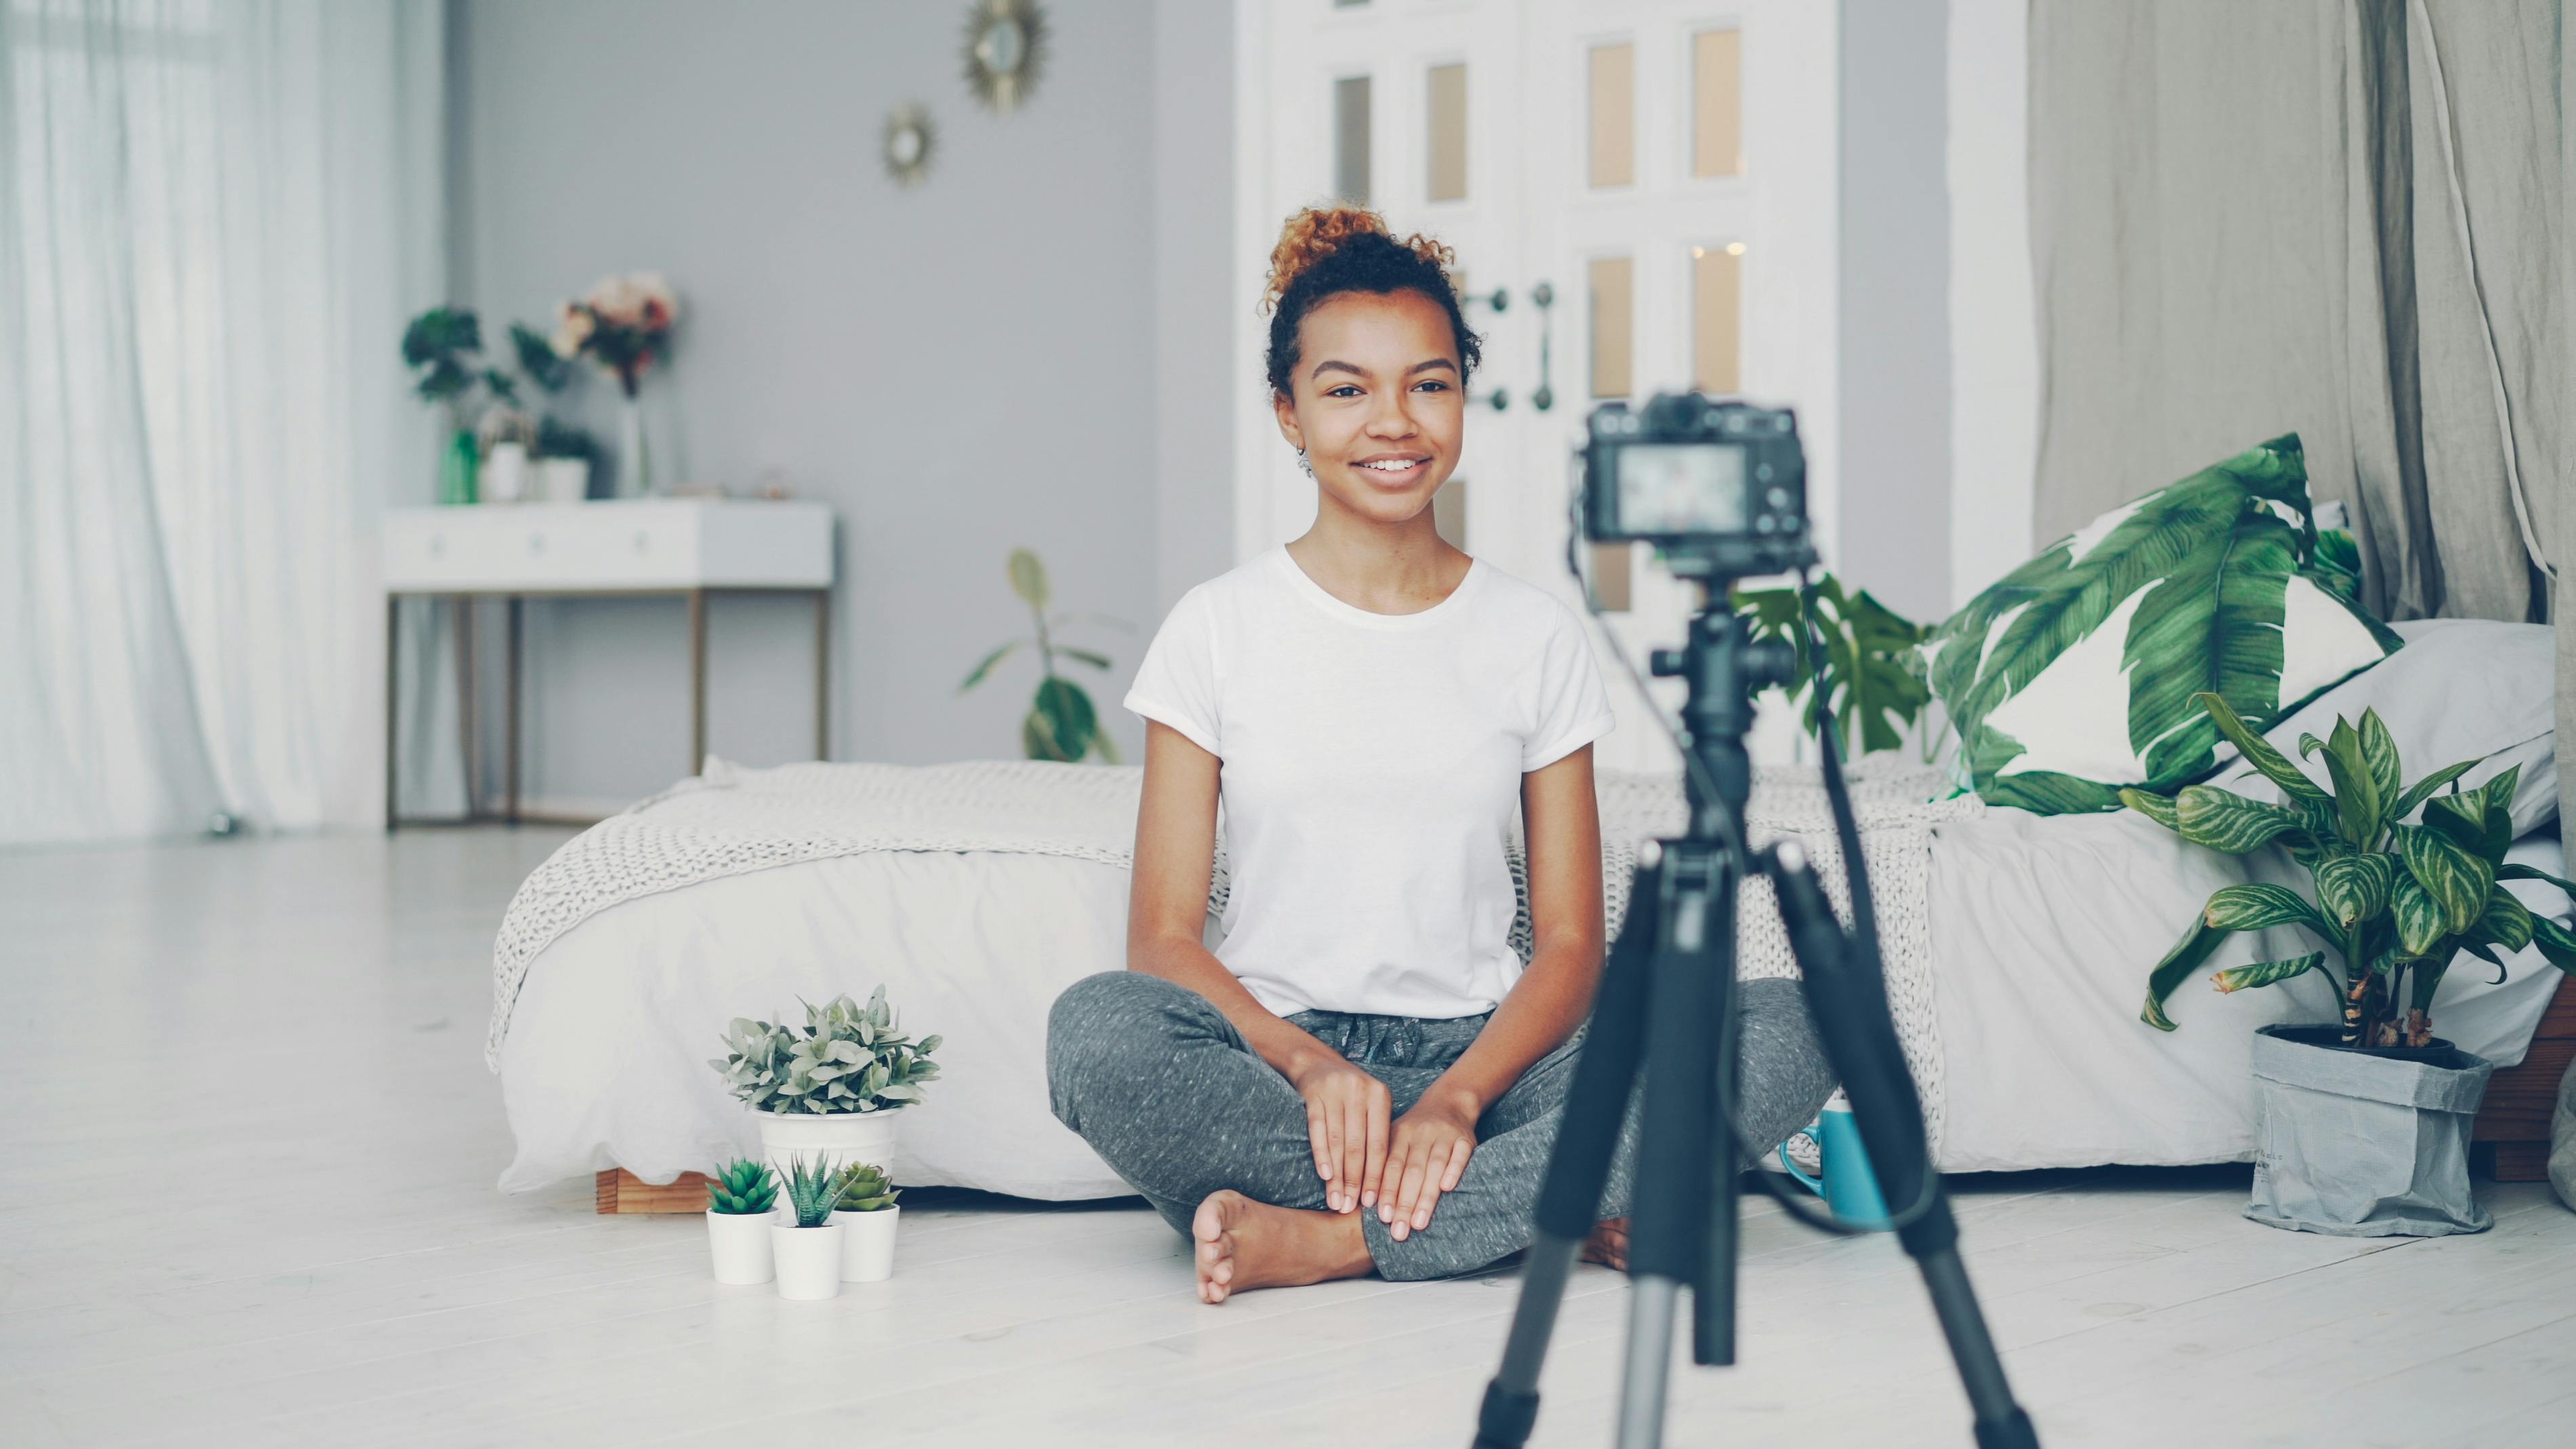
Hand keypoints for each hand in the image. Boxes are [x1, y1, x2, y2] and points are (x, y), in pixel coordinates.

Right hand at [1287, 1051, 1388, 1213]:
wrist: (1317, 1063)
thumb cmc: (1351, 1095)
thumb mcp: (1371, 1105)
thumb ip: (1377, 1135)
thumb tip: (1382, 1184)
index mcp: (1380, 1096)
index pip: (1380, 1144)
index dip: (1376, 1175)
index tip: (1371, 1202)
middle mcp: (1360, 1091)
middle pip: (1358, 1146)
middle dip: (1355, 1181)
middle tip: (1350, 1208)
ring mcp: (1336, 1091)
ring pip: (1338, 1142)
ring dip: (1337, 1176)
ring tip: (1336, 1200)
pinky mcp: (1313, 1094)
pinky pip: (1318, 1130)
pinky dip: (1321, 1155)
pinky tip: (1325, 1176)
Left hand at [1380, 1086, 1479, 1239]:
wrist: (1448, 1102)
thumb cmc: (1416, 1131)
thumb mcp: (1395, 1138)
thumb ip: (1383, 1165)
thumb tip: (1366, 1202)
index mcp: (1399, 1134)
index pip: (1391, 1165)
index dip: (1386, 1191)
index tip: (1382, 1217)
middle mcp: (1420, 1133)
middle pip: (1411, 1170)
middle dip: (1404, 1203)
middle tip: (1399, 1231)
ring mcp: (1444, 1134)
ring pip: (1434, 1166)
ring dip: (1426, 1196)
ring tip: (1419, 1223)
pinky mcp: (1466, 1138)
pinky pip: (1461, 1154)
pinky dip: (1454, 1170)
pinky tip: (1447, 1188)